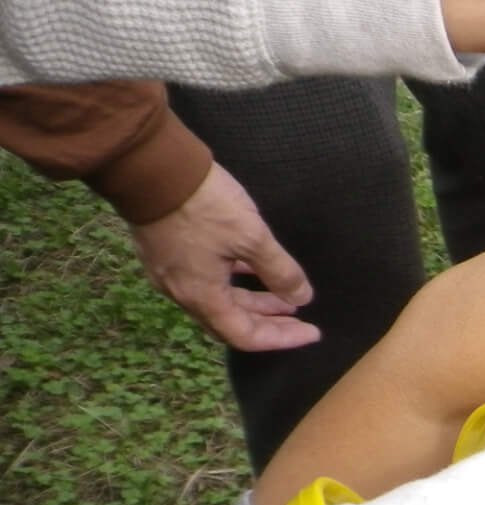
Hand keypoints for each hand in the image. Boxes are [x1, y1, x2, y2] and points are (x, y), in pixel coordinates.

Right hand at [129, 165, 317, 351]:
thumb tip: (301, 298)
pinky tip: (254, 269)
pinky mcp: (167, 251)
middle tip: (300, 319)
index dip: (281, 338)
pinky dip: (234, 281)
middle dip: (269, 322)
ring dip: (254, 301)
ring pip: (219, 299)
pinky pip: (206, 279)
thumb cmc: (202, 204)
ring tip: (285, 296)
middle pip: (231, 322)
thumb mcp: (252, 237)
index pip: (245, 336)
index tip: (311, 332)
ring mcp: (171, 271)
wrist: (151, 166)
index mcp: (201, 295)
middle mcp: (182, 291)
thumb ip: (280, 271)